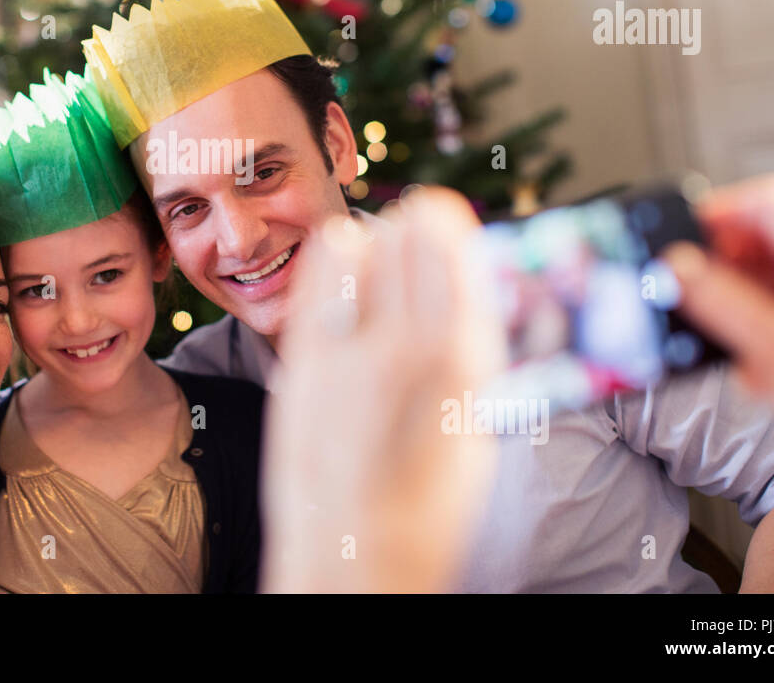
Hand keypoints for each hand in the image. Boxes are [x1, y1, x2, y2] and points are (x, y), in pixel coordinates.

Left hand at [261, 188, 505, 592]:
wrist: (355, 556)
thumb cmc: (428, 499)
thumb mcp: (475, 421)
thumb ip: (469, 347)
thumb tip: (464, 281)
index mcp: (460, 363)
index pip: (450, 249)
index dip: (445, 224)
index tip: (444, 216)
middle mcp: (402, 350)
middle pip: (402, 239)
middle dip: (411, 227)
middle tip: (414, 229)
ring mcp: (343, 356)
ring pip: (355, 249)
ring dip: (371, 241)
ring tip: (380, 250)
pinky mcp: (298, 366)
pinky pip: (314, 281)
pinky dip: (331, 260)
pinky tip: (341, 258)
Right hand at [662, 173, 773, 554]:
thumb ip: (720, 302)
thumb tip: (676, 268)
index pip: (773, 199)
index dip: (724, 207)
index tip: (685, 234)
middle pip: (767, 237)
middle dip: (724, 263)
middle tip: (694, 286)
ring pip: (768, 278)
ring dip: (735, 301)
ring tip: (728, 336)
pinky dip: (753, 333)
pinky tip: (754, 368)